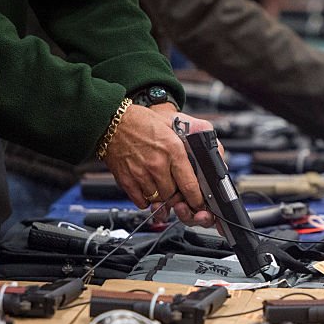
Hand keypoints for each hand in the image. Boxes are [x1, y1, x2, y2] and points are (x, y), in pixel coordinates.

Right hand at [102, 104, 214, 227]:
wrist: (112, 120)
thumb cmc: (142, 121)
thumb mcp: (174, 123)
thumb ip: (193, 139)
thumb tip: (211, 153)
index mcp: (172, 150)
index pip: (190, 185)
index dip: (197, 199)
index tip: (198, 203)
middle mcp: (157, 164)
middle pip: (174, 196)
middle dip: (178, 197)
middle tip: (178, 191)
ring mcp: (140, 174)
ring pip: (158, 200)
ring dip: (162, 198)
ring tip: (161, 186)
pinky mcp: (126, 180)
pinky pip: (141, 202)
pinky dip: (147, 199)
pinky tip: (148, 187)